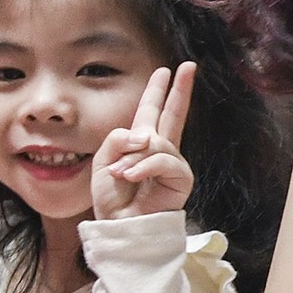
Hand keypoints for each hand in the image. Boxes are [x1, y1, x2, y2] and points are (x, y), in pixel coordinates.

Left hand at [93, 62, 197, 223]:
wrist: (121, 226)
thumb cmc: (113, 198)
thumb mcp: (103, 161)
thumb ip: (118, 139)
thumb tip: (146, 135)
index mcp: (141, 143)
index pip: (152, 111)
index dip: (159, 90)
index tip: (167, 70)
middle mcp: (160, 149)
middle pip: (173, 113)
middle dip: (180, 89)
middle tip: (189, 66)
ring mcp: (172, 163)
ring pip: (157, 141)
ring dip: (135, 157)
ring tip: (122, 175)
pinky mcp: (180, 178)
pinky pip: (162, 160)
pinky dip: (143, 167)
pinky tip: (131, 177)